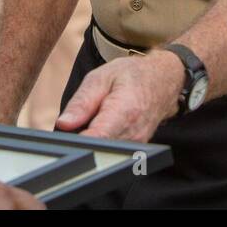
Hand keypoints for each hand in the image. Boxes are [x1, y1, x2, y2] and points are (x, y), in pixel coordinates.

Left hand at [53, 50, 182, 141]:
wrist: (162, 79)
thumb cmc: (131, 75)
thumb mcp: (100, 78)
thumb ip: (82, 102)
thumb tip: (63, 124)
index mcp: (124, 112)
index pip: (96, 139)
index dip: (76, 140)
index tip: (64, 135)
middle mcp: (133, 133)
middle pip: (97, 148)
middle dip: (79, 139)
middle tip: (74, 122)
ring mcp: (136, 144)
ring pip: (103, 151)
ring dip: (90, 140)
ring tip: (90, 120)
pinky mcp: (134, 149)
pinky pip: (111, 150)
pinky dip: (101, 140)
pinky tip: (100, 126)